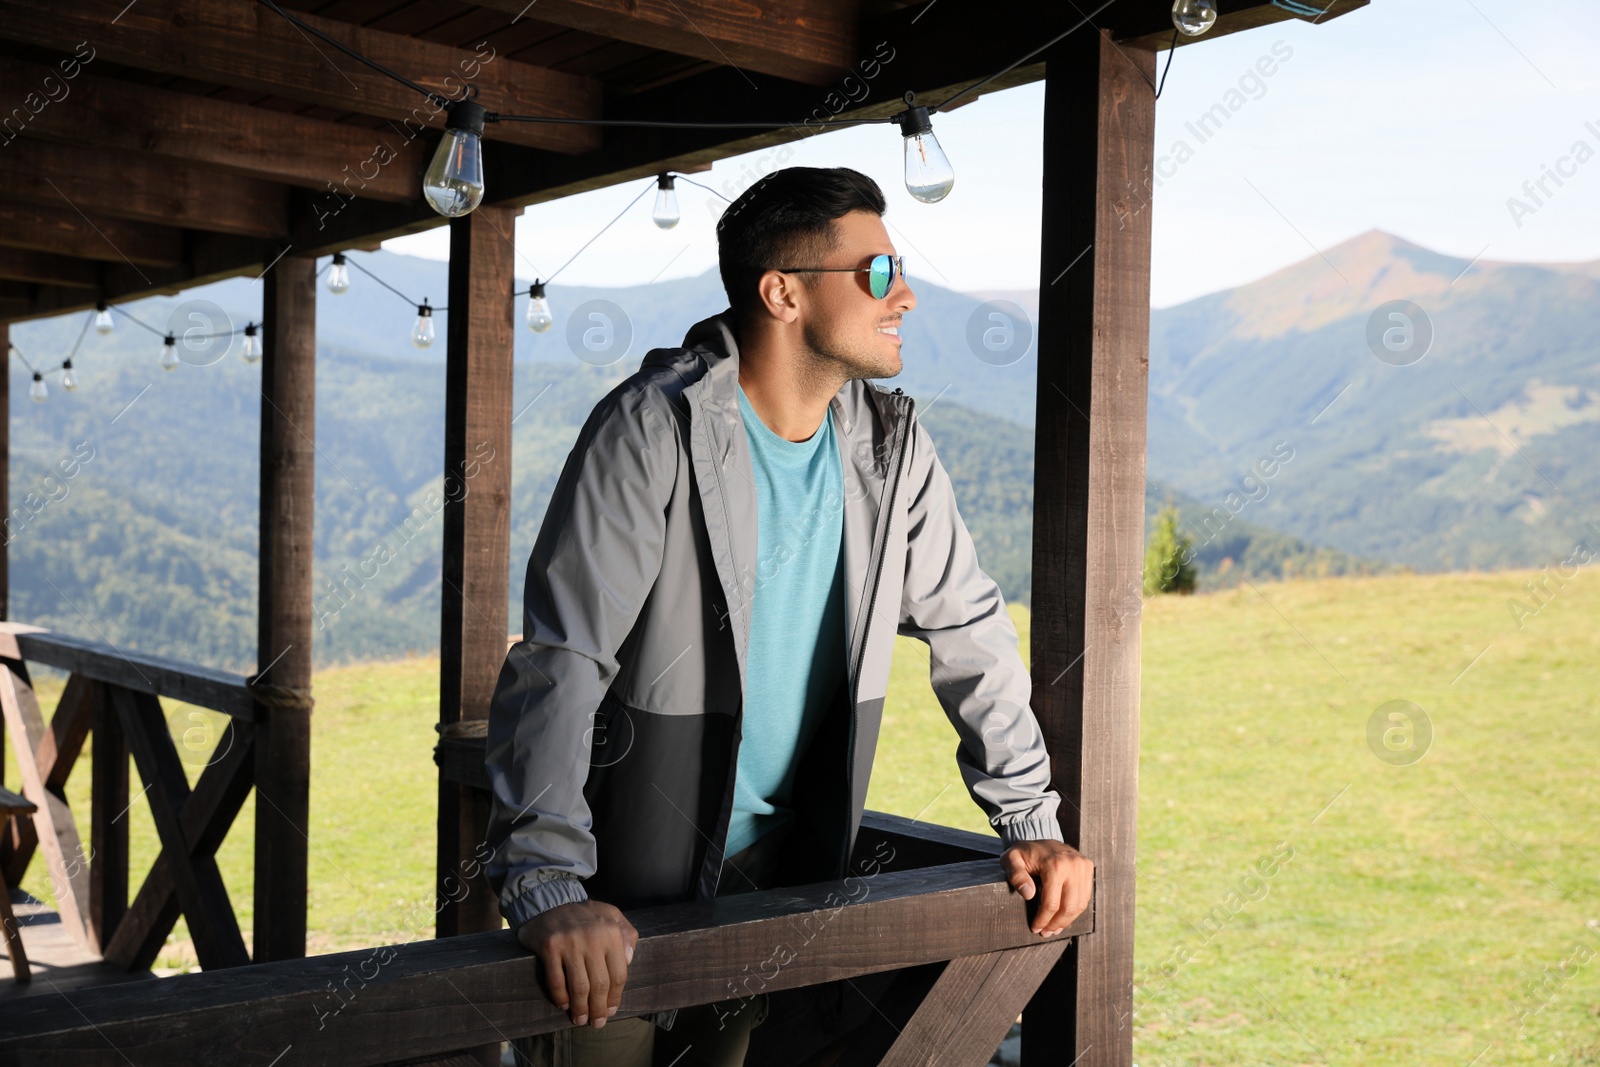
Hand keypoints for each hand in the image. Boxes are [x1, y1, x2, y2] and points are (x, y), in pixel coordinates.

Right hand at [517, 900, 639, 1027]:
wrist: (549, 900)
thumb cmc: (584, 915)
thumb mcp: (611, 915)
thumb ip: (627, 934)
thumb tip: (630, 960)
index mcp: (611, 932)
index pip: (618, 974)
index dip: (615, 998)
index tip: (611, 1011)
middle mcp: (592, 937)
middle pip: (600, 985)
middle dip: (598, 1009)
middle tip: (596, 1023)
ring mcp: (570, 942)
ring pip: (579, 986)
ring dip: (580, 1008)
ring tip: (580, 1019)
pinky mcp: (549, 946)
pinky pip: (556, 980)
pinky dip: (560, 997)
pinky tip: (563, 1004)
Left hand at [1000, 840, 1093, 935]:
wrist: (1040, 836)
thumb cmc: (1024, 852)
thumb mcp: (1011, 859)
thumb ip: (1016, 876)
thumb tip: (1029, 894)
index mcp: (1054, 864)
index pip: (1052, 903)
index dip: (1043, 920)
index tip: (1035, 928)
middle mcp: (1072, 865)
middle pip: (1069, 907)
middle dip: (1056, 924)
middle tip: (1046, 933)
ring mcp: (1083, 866)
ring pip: (1080, 904)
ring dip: (1067, 920)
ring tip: (1055, 928)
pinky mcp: (1088, 867)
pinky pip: (1085, 896)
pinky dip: (1075, 910)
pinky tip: (1064, 916)